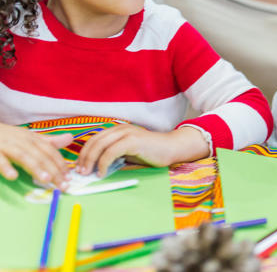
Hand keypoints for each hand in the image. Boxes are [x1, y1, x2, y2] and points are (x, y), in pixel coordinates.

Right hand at [0, 123, 71, 187]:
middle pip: (41, 156)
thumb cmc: (8, 136)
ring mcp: (7, 146)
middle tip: (63, 185)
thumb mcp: (29, 137)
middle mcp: (22, 141)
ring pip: (24, 157)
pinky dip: (6, 167)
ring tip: (46, 180)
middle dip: (54, 170)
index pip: (50, 151)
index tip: (69, 178)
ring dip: (36, 168)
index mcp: (32, 139)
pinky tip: (13, 176)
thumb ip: (49, 141)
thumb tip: (70, 138)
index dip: (60, 164)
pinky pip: (0, 160)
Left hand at [76, 124, 208, 176]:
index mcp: (117, 130)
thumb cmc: (150, 153)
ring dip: (91, 161)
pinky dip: (103, 163)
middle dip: (84, 158)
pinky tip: (102, 172)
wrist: (171, 148)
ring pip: (100, 146)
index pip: (94, 140)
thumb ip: (113, 156)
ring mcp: (126, 133)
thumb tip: (95, 168)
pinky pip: (111, 152)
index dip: (84, 153)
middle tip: (81, 172)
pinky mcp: (132, 141)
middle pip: (94, 142)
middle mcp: (120, 129)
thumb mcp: (127, 153)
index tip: (79, 167)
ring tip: (89, 174)